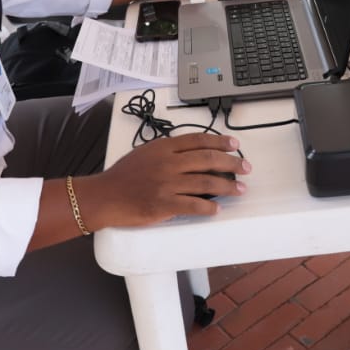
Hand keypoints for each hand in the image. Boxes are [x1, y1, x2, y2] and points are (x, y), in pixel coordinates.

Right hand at [79, 133, 250, 226]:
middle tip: (245, 168)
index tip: (235, 144)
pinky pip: (193, 205)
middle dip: (232, 163)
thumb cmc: (123, 176)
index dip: (221, 141)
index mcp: (164, 148)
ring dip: (227, 186)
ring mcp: (167, 184)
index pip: (199, 140)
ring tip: (240, 189)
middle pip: (208, 159)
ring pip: (206, 183)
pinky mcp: (164, 204)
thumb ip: (168, 151)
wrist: (104, 196)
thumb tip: (194, 154)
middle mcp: (168, 163)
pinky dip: (208, 208)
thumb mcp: (145, 152)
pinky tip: (217, 209)